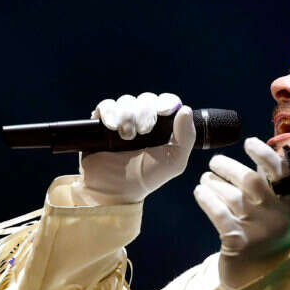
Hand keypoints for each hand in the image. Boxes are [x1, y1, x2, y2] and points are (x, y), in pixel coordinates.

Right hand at [74, 93, 194, 204]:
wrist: (118, 190)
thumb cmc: (149, 176)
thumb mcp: (174, 161)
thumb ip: (186, 137)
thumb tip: (186, 109)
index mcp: (163, 125)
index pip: (167, 102)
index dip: (166, 102)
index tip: (165, 111)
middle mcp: (143, 119)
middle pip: (146, 99)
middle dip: (146, 113)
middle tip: (143, 132)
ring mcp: (122, 120)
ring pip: (126, 101)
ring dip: (127, 115)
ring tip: (127, 136)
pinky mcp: (102, 123)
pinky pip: (106, 106)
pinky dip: (109, 112)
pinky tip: (112, 127)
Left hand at [194, 137, 289, 289]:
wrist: (259, 278)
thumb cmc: (264, 237)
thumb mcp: (277, 213)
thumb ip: (271, 187)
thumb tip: (260, 151)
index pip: (281, 172)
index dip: (264, 155)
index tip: (248, 142)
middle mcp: (278, 216)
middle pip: (251, 181)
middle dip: (228, 167)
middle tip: (214, 163)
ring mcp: (259, 230)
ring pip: (232, 196)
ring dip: (214, 183)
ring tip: (205, 180)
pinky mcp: (239, 243)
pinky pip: (220, 214)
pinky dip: (207, 199)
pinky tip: (199, 193)